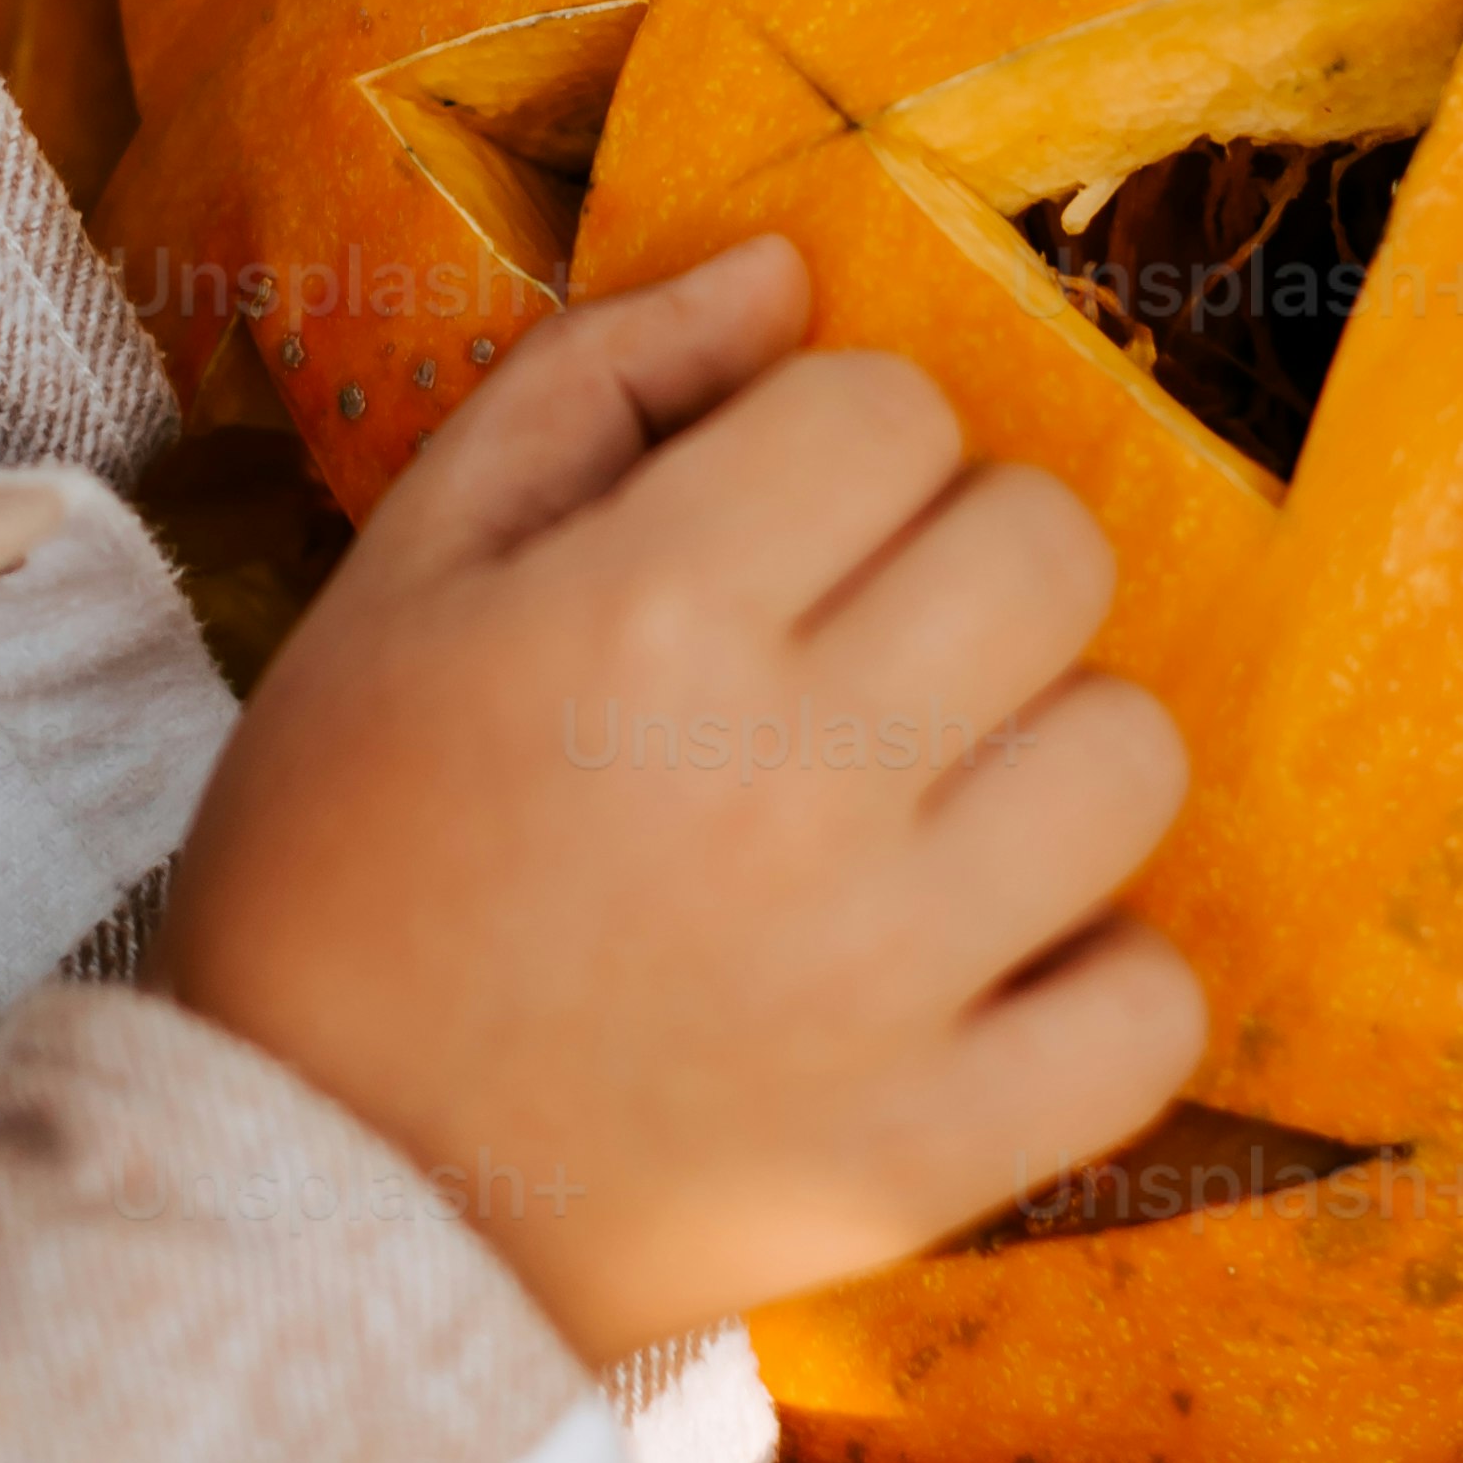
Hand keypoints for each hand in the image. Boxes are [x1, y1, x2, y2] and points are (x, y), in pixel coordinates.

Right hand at [159, 236, 1200, 1368]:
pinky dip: (1095, 975)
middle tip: (857, 641)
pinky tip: (985, 959)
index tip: (758, 523)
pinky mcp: (934, 1153)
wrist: (308, 1187)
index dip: (831, 441)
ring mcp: (885, 982)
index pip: (892, 410)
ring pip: (1131, 754)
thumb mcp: (405, 571)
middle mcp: (794, 785)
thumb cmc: (339, 854)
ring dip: (1044, 746)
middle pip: (1049, 549)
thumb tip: (784, 275)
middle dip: (961, 553)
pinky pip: (1154, 1012)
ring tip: (928, 794)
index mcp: (650, 615)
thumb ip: (593, 383)